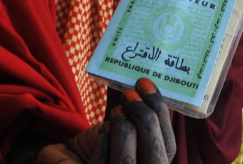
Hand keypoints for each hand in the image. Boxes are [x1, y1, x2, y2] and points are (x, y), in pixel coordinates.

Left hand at [35, 78, 175, 163]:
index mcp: (156, 162)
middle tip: (130, 95)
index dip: (161, 115)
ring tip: (116, 110)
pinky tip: (103, 131)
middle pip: (155, 159)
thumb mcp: (128, 125)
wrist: (73, 156)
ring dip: (123, 128)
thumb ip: (142, 116)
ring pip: (128, 162)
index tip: (146, 85)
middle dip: (146, 120)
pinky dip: (104, 142)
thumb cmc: (104, 140)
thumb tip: (147, 88)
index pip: (169, 146)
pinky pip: (102, 163)